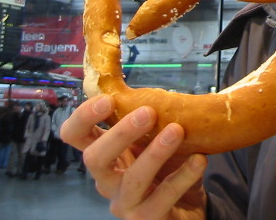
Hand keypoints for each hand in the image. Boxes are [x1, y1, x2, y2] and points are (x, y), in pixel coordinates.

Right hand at [61, 95, 207, 219]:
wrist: (186, 208)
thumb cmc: (166, 167)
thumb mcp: (153, 137)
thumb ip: (145, 114)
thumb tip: (139, 71)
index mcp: (105, 155)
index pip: (75, 136)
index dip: (83, 118)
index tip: (107, 99)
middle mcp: (107, 180)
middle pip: (95, 158)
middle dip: (120, 133)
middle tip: (148, 112)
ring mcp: (125, 203)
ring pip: (132, 179)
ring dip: (155, 153)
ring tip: (178, 130)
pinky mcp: (148, 219)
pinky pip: (163, 198)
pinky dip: (183, 176)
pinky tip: (199, 159)